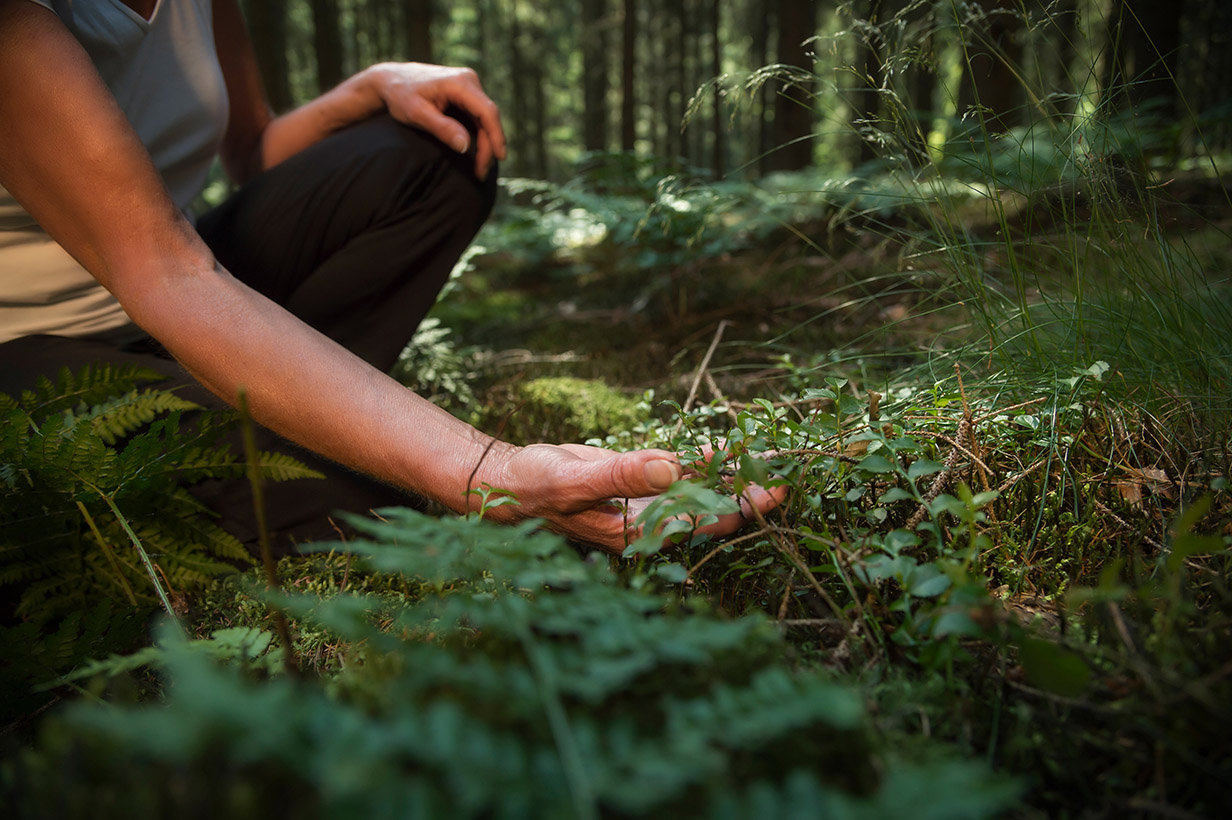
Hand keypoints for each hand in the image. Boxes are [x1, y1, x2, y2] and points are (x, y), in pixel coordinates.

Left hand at [365, 62, 506, 177]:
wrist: (390, 79)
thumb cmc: (400, 95)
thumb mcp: (417, 114)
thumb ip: (442, 128)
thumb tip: (466, 147)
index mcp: (459, 83)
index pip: (486, 111)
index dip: (496, 136)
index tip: (500, 157)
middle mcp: (468, 80)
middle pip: (488, 117)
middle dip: (488, 146)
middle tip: (481, 172)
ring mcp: (468, 85)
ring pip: (484, 118)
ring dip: (485, 142)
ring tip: (480, 167)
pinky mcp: (465, 92)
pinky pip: (478, 115)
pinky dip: (479, 134)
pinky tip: (477, 151)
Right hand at [476, 443, 787, 553]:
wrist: (510, 482)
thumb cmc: (535, 488)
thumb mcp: (573, 480)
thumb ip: (621, 475)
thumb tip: (672, 466)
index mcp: (640, 531)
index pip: (706, 524)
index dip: (744, 505)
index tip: (776, 484)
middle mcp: (651, 522)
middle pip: (716, 512)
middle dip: (752, 493)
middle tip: (791, 469)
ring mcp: (648, 503)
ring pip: (704, 492)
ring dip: (735, 476)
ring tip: (774, 456)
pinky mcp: (642, 484)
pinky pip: (684, 475)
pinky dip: (707, 462)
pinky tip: (732, 448)